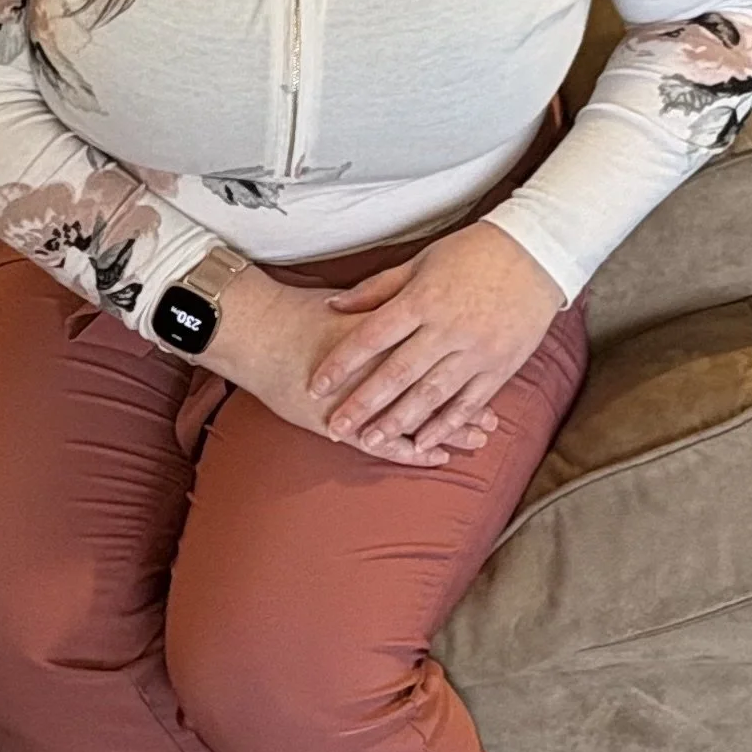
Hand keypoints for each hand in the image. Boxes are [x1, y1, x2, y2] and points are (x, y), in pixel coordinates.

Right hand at [204, 262, 500, 468]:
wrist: (256, 330)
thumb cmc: (301, 313)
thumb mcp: (353, 302)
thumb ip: (386, 304)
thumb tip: (422, 295)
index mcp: (386, 334)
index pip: (436, 353)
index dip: (468, 363)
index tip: (495, 369)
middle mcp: (378, 371)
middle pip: (434, 389)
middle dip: (467, 405)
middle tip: (495, 417)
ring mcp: (360, 401)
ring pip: (415, 421)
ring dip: (449, 430)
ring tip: (478, 439)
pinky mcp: (340, 423)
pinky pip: (384, 444)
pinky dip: (412, 450)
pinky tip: (434, 456)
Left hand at [304, 220, 567, 456]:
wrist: (537, 252)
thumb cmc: (473, 252)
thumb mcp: (421, 261)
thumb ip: (377, 288)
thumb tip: (333, 305)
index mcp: (424, 299)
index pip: (372, 335)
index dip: (342, 362)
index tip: (316, 385)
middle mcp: (448, 328)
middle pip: (396, 372)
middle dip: (362, 403)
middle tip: (334, 427)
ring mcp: (477, 350)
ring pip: (431, 394)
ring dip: (398, 422)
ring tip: (370, 442)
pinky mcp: (501, 365)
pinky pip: (469, 401)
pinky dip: (446, 425)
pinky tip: (423, 442)